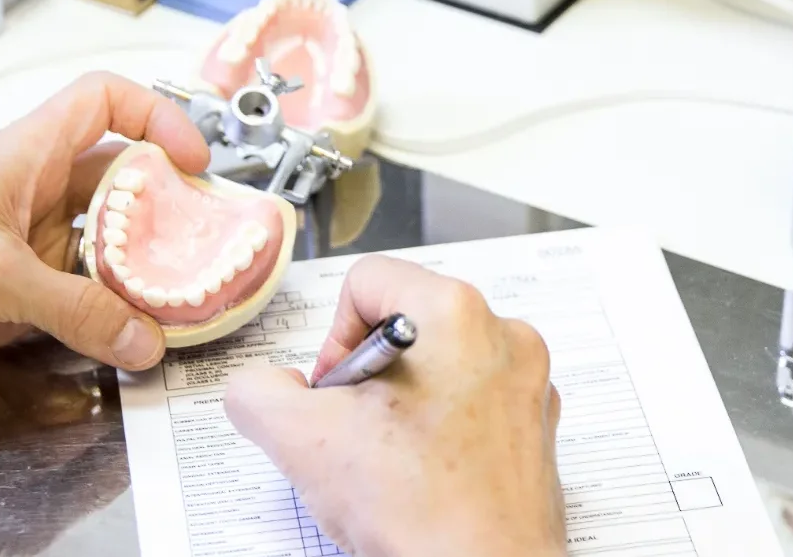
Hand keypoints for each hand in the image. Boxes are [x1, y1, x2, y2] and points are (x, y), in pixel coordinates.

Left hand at [0, 72, 211, 388]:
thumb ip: (74, 309)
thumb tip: (143, 336)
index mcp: (25, 155)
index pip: (103, 103)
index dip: (156, 117)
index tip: (193, 159)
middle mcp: (34, 195)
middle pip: (123, 184)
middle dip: (168, 211)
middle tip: (207, 247)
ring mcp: (28, 248)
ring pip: (109, 248)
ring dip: (145, 274)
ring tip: (184, 301)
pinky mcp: (16, 300)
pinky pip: (84, 302)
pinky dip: (113, 319)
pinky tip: (135, 340)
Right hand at [225, 256, 565, 556]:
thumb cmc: (421, 510)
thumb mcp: (299, 439)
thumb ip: (257, 392)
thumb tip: (258, 387)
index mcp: (457, 313)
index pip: (367, 282)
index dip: (332, 340)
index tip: (333, 394)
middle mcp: (505, 337)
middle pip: (406, 326)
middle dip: (367, 378)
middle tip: (355, 432)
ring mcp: (527, 386)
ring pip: (439, 370)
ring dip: (402, 407)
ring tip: (391, 461)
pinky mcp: (535, 431)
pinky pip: (473, 409)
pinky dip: (441, 434)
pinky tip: (422, 478)